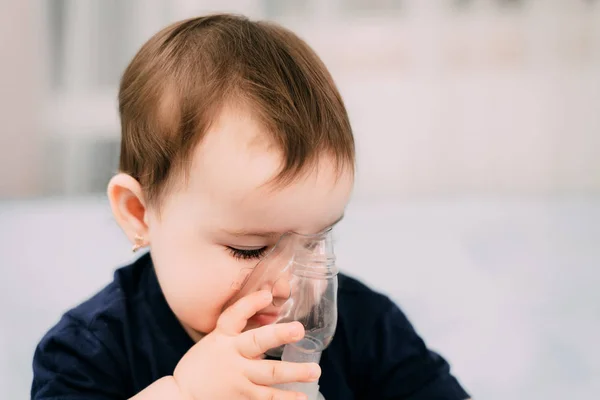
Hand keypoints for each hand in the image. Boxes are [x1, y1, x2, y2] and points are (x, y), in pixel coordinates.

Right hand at [173, 290, 320, 399]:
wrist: (181, 397)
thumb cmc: (202, 365)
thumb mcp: (215, 342)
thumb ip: (239, 331)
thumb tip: (270, 315)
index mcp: (223, 339)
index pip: (234, 316)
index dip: (251, 303)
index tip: (267, 294)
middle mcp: (231, 357)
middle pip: (257, 343)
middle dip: (279, 335)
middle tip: (299, 330)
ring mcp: (237, 380)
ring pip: (269, 374)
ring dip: (294, 372)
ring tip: (315, 371)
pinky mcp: (242, 399)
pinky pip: (267, 399)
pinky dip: (285, 399)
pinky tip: (302, 397)